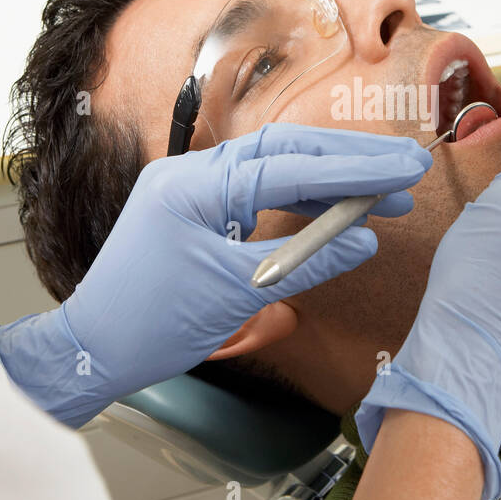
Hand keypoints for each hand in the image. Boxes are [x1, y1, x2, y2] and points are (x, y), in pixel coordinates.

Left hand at [0, 124, 432, 425]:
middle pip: (287, 150)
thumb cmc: (150, 324)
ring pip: (276, 167)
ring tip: (386, 195)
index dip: (354, 169)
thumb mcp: (237, 293)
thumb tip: (364, 242)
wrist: (93, 349)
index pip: (290, 167)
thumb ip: (305, 262)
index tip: (404, 169)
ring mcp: (193, 187)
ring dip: (331, 179)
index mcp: (195, 185)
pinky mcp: (197, 207)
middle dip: (350, 159)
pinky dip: (302, 199)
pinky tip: (339, 210)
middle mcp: (193, 173)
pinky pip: (259, 190)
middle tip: (406, 168)